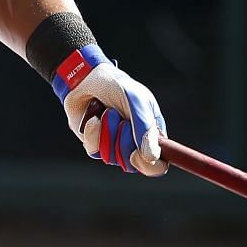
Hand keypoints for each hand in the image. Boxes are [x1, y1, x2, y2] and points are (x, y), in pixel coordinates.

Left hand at [50, 45, 167, 176]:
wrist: (88, 79)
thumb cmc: (118, 87)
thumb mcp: (137, 100)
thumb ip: (145, 127)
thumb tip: (151, 157)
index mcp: (152, 136)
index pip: (158, 165)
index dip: (151, 167)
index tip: (137, 154)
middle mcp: (134, 145)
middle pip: (133, 165)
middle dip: (124, 141)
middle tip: (122, 120)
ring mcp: (113, 146)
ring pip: (111, 158)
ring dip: (108, 132)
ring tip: (108, 112)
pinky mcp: (95, 144)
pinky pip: (94, 150)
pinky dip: (94, 132)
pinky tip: (94, 118)